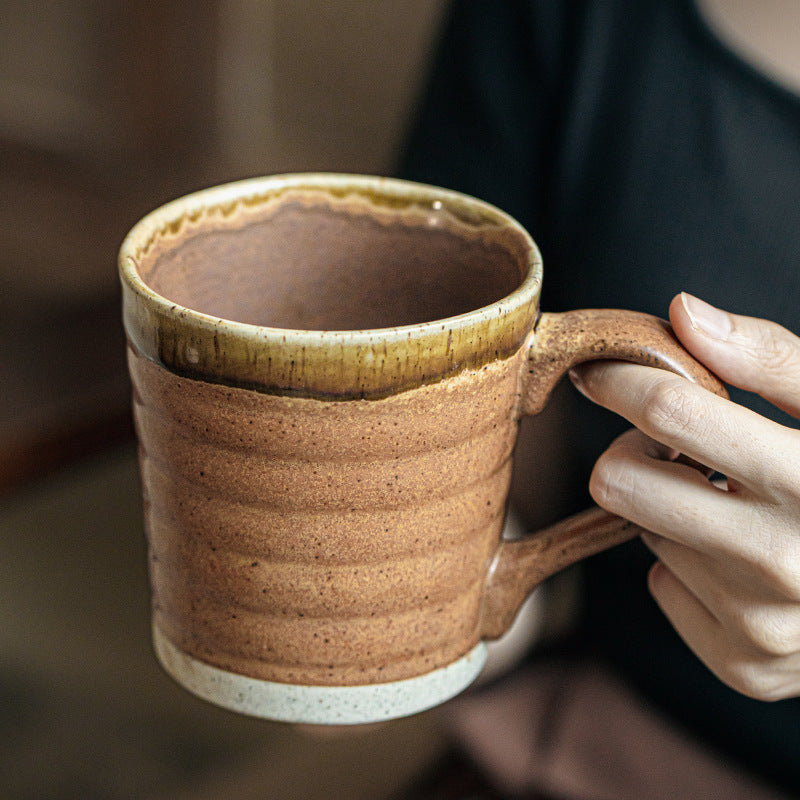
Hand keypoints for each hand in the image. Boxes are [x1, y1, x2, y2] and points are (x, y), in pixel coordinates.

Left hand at [569, 293, 799, 700]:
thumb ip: (770, 358)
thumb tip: (681, 312)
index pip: (671, 412)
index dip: (620, 381)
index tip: (599, 372)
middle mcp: (789, 560)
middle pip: (621, 482)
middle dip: (635, 454)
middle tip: (676, 450)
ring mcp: (764, 623)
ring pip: (643, 532)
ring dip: (672, 510)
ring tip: (732, 506)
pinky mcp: (743, 663)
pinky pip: (663, 586)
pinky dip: (688, 565)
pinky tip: (738, 560)